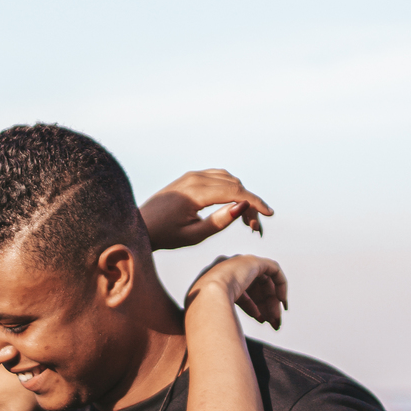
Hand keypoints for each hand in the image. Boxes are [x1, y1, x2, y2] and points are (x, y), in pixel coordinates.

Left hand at [140, 170, 272, 249]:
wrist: (140, 226)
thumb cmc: (165, 235)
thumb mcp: (193, 235)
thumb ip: (219, 222)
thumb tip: (242, 207)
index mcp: (195, 192)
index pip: (235, 191)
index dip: (256, 202)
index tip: (270, 215)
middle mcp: (195, 178)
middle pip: (235, 185)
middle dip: (250, 204)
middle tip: (255, 228)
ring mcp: (192, 175)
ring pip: (228, 179)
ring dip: (242, 195)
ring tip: (246, 220)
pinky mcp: (190, 177)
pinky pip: (218, 177)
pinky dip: (231, 188)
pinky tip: (234, 205)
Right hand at [186, 255, 286, 329]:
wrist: (207, 298)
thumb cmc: (206, 311)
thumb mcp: (216, 313)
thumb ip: (224, 315)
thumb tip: (229, 330)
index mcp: (219, 280)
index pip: (242, 292)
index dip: (254, 307)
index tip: (262, 320)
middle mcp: (230, 269)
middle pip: (255, 288)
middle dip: (266, 307)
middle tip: (274, 323)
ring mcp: (241, 264)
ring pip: (265, 283)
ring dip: (272, 302)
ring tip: (276, 320)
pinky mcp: (253, 262)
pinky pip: (274, 271)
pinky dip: (281, 285)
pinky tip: (282, 301)